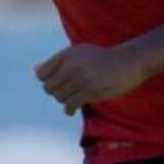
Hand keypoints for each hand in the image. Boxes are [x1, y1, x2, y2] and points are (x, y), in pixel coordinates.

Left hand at [33, 42, 147, 115]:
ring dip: (65, 101)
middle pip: (48, 88)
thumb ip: (57, 62)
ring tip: (75, 98)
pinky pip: (70, 105)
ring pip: (59, 97)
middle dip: (56, 93)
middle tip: (68, 93)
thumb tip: (34, 70)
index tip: (59, 84)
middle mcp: (71, 65)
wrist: (128, 62)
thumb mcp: (79, 54)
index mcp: (66, 54)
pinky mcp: (89, 91)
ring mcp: (80, 78)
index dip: (48, 81)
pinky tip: (74, 109)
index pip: (42, 74)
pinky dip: (69, 110)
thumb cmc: (102, 59)